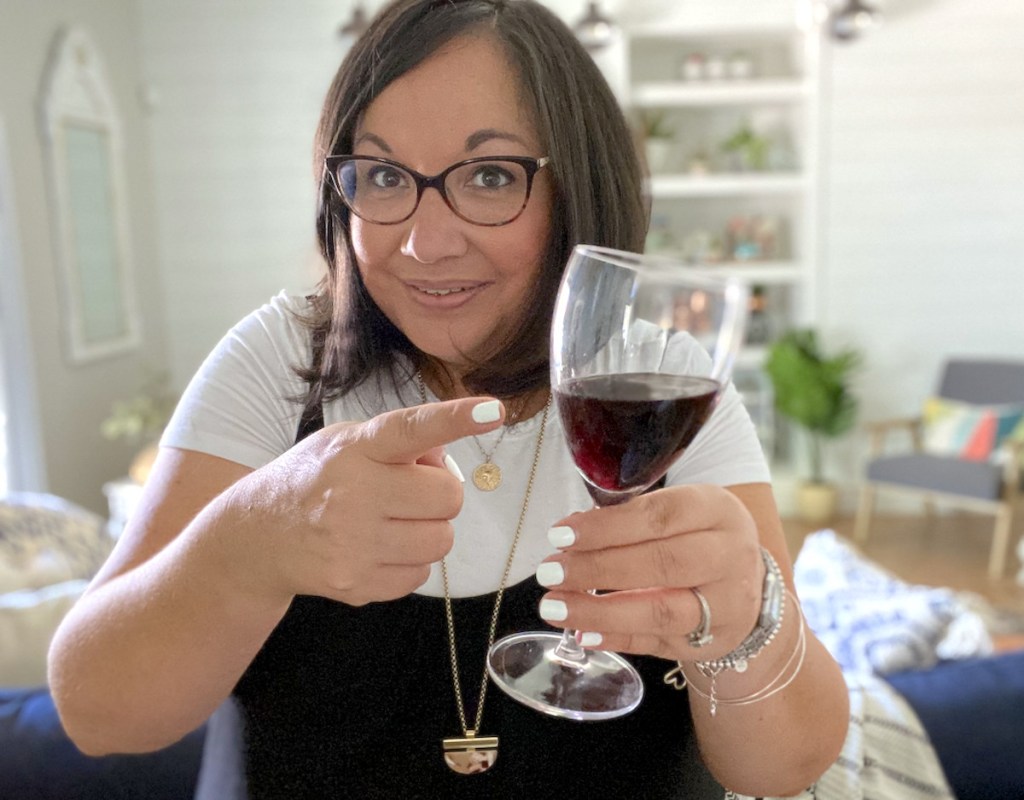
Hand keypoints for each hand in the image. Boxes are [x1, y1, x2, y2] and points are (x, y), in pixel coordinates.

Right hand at [228, 397, 502, 605]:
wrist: (259, 537)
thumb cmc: (316, 479)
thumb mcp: (346, 441)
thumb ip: (399, 442)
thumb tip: (445, 459)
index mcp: (355, 448)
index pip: (411, 429)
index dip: (455, 418)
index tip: (492, 411)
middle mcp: (354, 494)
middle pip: (449, 498)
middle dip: (438, 494)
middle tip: (406, 490)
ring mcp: (354, 545)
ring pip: (442, 541)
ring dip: (427, 529)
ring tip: (390, 520)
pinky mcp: (356, 584)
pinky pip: (421, 575)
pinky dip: (409, 561)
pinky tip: (377, 547)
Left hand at [536, 484, 764, 661]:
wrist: (749, 581)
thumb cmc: (698, 534)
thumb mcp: (681, 509)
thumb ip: (633, 517)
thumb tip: (572, 533)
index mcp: (717, 511)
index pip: (660, 517)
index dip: (607, 527)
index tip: (561, 534)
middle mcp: (729, 557)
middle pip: (663, 564)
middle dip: (598, 568)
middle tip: (549, 572)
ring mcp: (725, 605)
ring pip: (662, 612)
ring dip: (601, 611)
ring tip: (555, 608)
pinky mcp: (711, 642)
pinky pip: (658, 643)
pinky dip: (617, 638)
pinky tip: (583, 634)